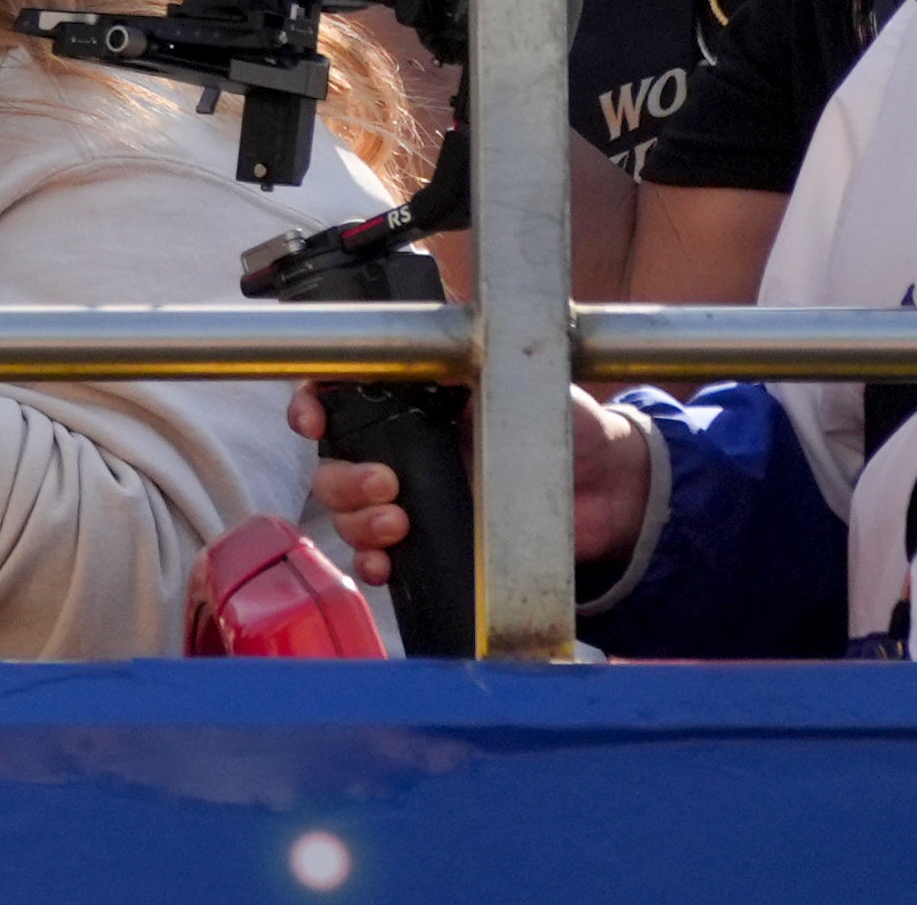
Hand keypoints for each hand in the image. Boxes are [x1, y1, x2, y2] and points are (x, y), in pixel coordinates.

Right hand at [289, 381, 649, 587]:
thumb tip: (416, 351)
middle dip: (343, 479)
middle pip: (330, 464)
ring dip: (356, 522)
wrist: (608, 486)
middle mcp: (398, 449)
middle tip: (384, 486)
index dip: (308, 406)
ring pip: (345, 513)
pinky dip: (373, 563)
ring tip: (397, 525)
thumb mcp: (510, 376)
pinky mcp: (430, 543)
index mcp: (407, 402)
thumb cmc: (561, 420)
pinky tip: (387, 565)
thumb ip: (460, 368)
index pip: (334, 395)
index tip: (312, 420)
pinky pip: (379, 557)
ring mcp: (410, 499)